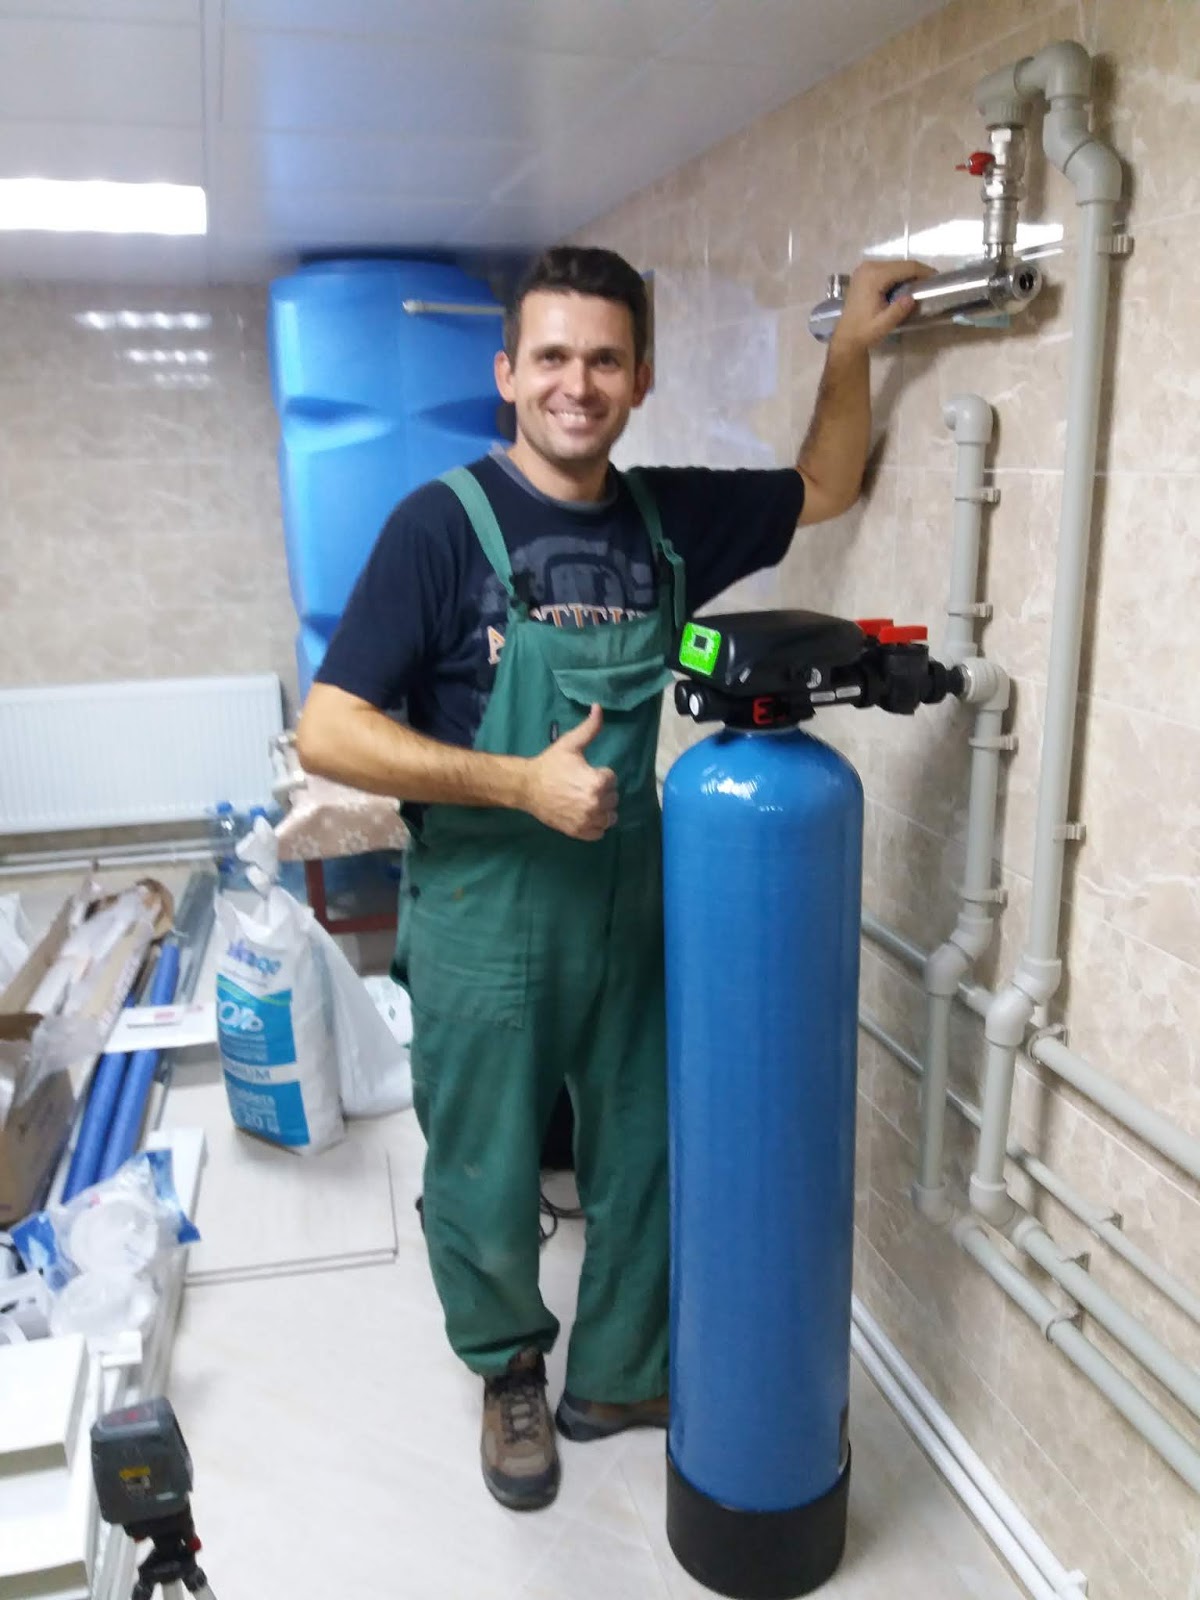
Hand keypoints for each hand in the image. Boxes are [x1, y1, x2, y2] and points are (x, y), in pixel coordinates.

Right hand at [524, 704, 617, 840]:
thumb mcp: (570, 744)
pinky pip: (599, 833)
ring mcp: (588, 820)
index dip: (601, 774)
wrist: (527, 787)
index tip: (586, 772)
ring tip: (587, 801)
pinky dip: (595, 826)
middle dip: (602, 791)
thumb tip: (599, 707)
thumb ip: (590, 728)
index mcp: (598, 781)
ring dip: (602, 810)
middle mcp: (596, 803)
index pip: (613, 779)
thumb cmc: (550, 764)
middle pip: (613, 798)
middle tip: (583, 786)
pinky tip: (585, 815)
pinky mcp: (579, 832)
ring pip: (609, 817)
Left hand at [831, 258, 935, 353]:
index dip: (922, 271)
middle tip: (931, 282)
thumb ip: (898, 311)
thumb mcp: (883, 324)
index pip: (905, 268)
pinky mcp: (864, 273)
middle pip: (900, 264)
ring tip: (921, 284)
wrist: (846, 336)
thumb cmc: (864, 331)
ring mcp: (865, 269)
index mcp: (873, 277)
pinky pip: (887, 269)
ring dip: (908, 273)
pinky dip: (898, 275)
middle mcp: (868, 267)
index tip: (937, 277)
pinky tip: (906, 285)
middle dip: (917, 271)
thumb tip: (912, 298)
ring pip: (894, 265)